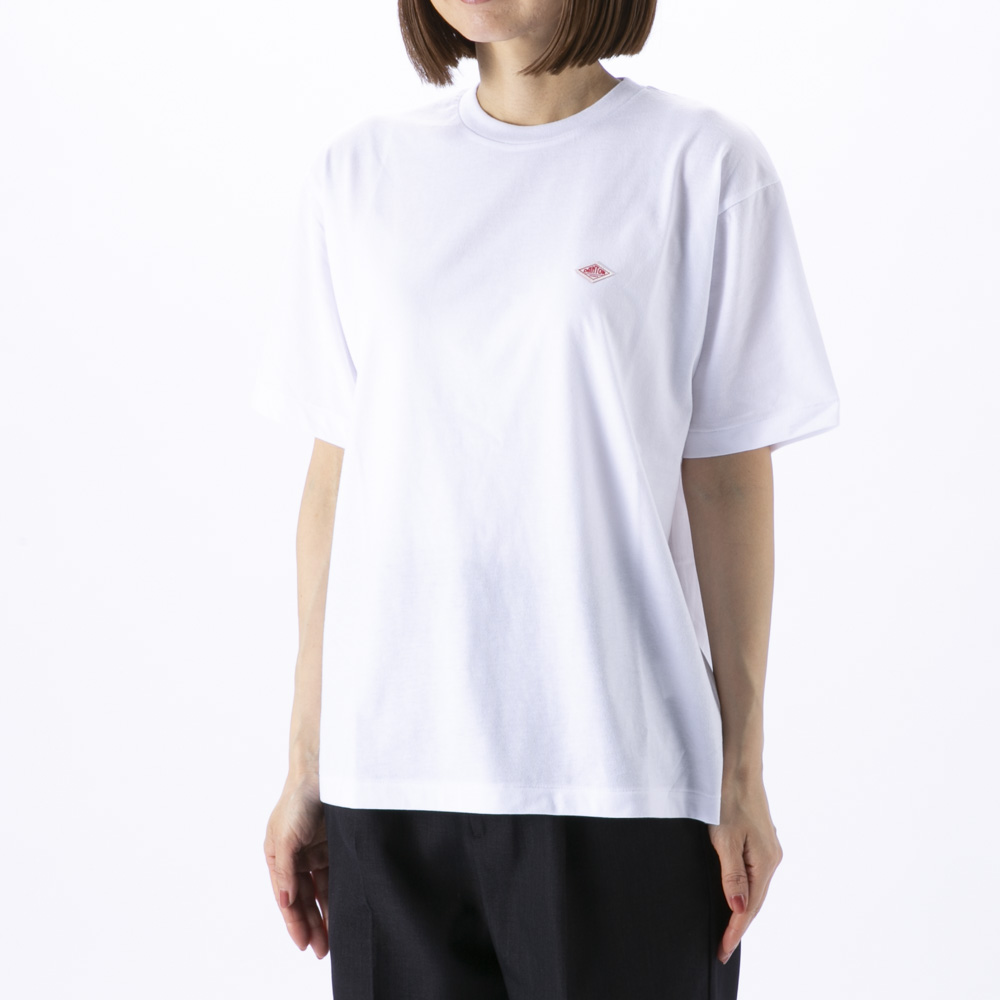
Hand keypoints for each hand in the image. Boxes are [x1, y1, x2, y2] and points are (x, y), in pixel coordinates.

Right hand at [263, 771, 329, 958]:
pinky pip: (335, 875)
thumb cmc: (298, 800)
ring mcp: (314, 851)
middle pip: (303, 898)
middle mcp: (295, 857)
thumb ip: (285, 870)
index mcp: (277, 856)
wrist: (324, 771)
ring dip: (325, 913)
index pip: (286, 897)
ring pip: (320, 891)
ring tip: (335, 939)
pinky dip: (338, 893)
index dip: (295, 922)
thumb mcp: (286, 837)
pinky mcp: (334, 845)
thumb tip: (286, 902)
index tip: (304, 945)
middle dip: (312, 924)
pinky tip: (344, 910)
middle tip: (321, 950)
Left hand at [706, 775, 782, 963]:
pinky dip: (744, 890)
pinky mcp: (760, 838)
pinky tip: (736, 895)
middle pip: (755, 900)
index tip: (722, 950)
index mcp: (765, 861)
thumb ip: (732, 875)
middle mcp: (772, 856)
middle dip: (739, 925)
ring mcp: (768, 847)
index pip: (749, 906)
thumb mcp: (724, 838)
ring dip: (743, 909)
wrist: (736, 765)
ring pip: (755, 887)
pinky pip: (753, 873)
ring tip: (728, 930)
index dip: (735, 930)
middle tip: (722, 948)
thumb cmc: (727, 798)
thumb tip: (740, 908)